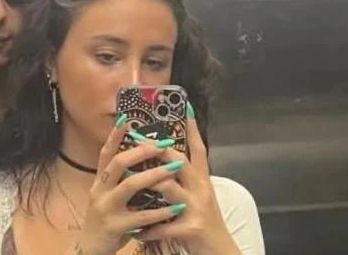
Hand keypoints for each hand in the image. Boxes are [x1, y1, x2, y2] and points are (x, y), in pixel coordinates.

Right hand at [72, 118, 187, 254]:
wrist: (91, 250)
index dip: (116, 135)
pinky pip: (140, 216)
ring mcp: (106, 208)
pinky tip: (176, 207)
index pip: (106, 153)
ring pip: (130, 185)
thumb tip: (139, 157)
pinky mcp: (115, 226)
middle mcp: (100, 191)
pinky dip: (160, 210)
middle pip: (118, 164)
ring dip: (154, 175)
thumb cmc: (107, 220)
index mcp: (100, 181)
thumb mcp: (108, 196)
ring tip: (175, 167)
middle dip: (141, 151)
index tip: (127, 118)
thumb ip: (120, 179)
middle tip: (163, 143)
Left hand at [136, 104, 241, 254]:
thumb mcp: (197, 196)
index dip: (192, 128)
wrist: (219, 251)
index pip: (198, 149)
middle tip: (139, 140)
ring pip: (168, 188)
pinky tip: (135, 231)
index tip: (186, 107)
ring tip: (128, 181)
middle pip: (179, 162)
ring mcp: (196, 208)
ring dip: (146, 184)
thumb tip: (166, 161)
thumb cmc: (202, 222)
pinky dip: (147, 228)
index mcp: (202, 180)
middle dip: (158, 150)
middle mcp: (201, 189)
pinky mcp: (191, 228)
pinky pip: (163, 224)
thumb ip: (185, 179)